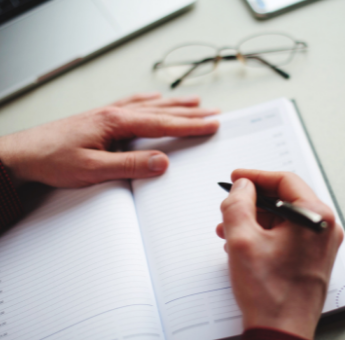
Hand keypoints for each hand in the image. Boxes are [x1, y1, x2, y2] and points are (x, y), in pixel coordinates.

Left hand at [0, 93, 218, 186]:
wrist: (22, 154)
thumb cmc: (51, 160)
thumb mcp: (92, 169)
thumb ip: (129, 165)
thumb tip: (161, 162)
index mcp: (116, 123)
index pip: (162, 123)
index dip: (190, 125)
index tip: (212, 124)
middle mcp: (115, 113)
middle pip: (161, 110)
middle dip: (190, 112)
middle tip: (213, 112)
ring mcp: (108, 114)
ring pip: (149, 104)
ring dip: (174, 104)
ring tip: (195, 102)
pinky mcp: (101, 118)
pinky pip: (133, 104)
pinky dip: (150, 101)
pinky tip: (155, 99)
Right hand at [217, 169, 342, 338]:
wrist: (282, 333)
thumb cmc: (269, 294)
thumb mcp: (242, 240)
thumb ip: (238, 204)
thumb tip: (243, 186)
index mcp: (315, 217)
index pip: (285, 181)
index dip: (256, 176)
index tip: (237, 177)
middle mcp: (325, 228)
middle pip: (285, 199)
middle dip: (253, 202)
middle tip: (231, 205)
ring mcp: (321, 244)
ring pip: (285, 218)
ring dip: (256, 220)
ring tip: (230, 230)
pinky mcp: (314, 258)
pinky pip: (289, 235)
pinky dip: (266, 234)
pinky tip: (244, 244)